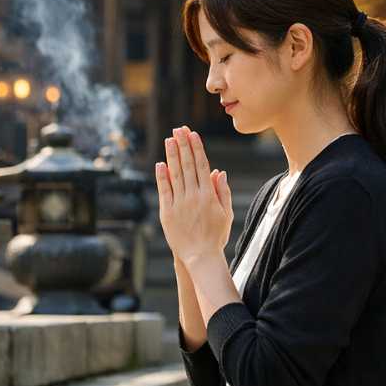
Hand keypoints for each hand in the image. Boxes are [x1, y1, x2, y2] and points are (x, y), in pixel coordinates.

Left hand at [155, 126, 232, 265]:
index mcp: (209, 195)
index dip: (196, 148)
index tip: (192, 134)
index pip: (201, 166)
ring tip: (169, 140)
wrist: (200, 256)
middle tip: (178, 129)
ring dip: (171, 155)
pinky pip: (164, 191)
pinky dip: (162, 176)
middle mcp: (193, 197)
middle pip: (187, 166)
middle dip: (183, 145)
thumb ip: (222, 191)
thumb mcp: (226, 213)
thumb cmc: (215, 235)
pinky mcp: (167, 212)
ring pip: (175, 174)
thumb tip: (218, 171)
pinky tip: (160, 164)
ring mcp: (179, 204)